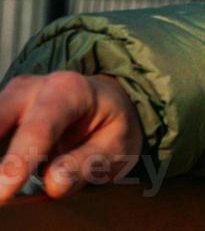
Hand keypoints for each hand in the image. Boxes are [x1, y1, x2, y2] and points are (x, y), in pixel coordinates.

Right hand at [0, 72, 142, 203]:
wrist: (106, 102)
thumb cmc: (112, 124)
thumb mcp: (117, 144)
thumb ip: (86, 163)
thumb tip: (54, 183)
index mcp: (68, 90)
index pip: (39, 128)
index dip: (17, 162)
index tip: (2, 193)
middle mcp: (32, 88)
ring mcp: (8, 100)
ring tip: (0, 187)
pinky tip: (0, 177)